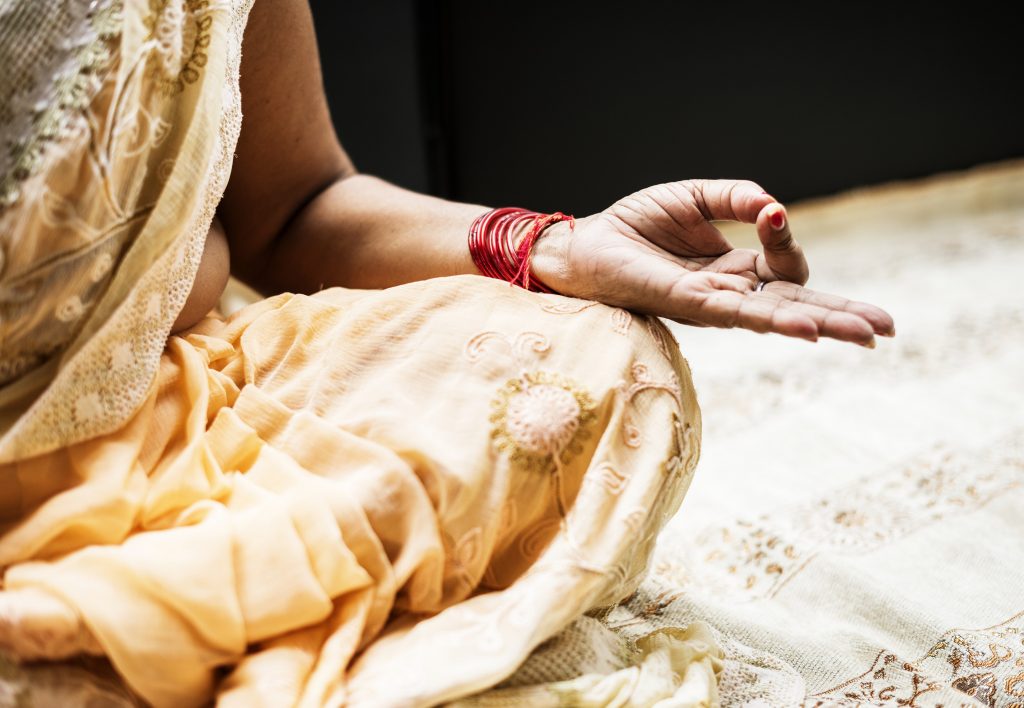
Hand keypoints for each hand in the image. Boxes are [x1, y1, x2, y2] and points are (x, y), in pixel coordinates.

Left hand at [531, 179, 894, 345]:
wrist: (584, 246)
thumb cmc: (634, 226)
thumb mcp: (694, 198)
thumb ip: (737, 198)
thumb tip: (775, 206)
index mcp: (734, 269)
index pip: (784, 265)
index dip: (786, 240)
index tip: (771, 213)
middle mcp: (730, 293)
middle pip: (797, 305)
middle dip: (842, 316)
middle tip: (888, 329)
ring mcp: (712, 304)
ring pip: (777, 317)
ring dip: (823, 324)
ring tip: (867, 335)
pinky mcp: (689, 305)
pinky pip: (740, 316)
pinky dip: (775, 320)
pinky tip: (807, 328)